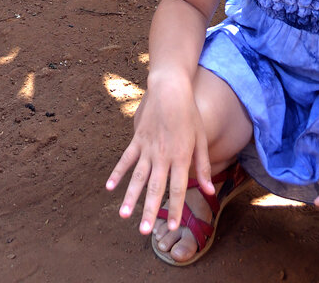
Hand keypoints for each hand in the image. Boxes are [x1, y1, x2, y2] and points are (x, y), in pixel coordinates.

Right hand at [105, 80, 213, 236]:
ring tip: (123, 216)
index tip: (174, 226)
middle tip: (144, 231)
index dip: (176, 208)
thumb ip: (203, 166)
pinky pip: (126, 159)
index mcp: (180, 156)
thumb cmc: (189, 113)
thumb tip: (209, 190)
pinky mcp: (137, 139)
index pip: (178, 188)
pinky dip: (117, 173)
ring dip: (130, 197)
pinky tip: (110, 187)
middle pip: (155, 187)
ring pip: (138, 177)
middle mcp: (163, 155)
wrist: (170, 87)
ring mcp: (147, 147)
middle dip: (150, 210)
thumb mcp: (201, 138)